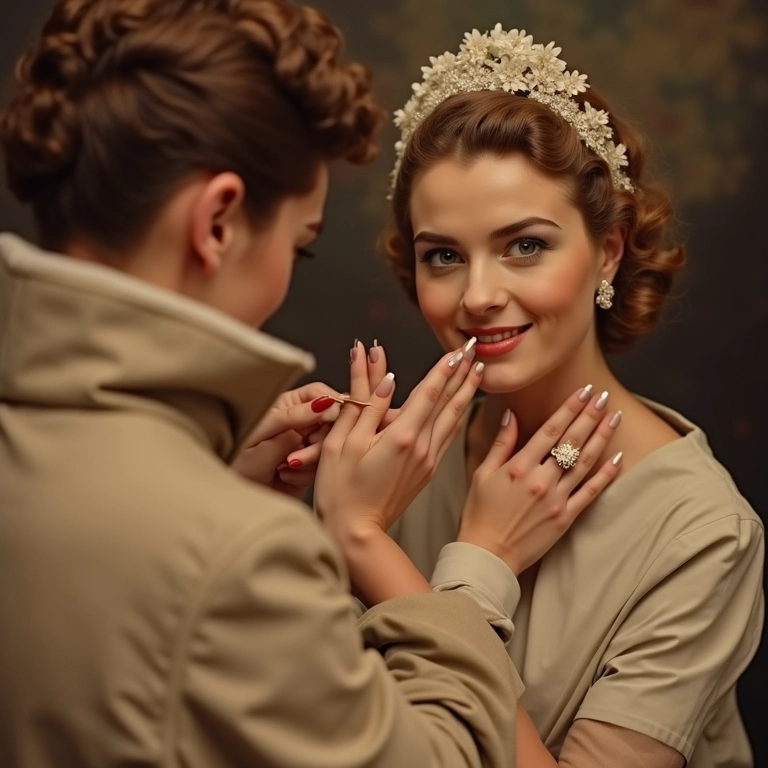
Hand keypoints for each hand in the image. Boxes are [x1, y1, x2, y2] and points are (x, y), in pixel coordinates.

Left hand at [232, 382, 340, 497]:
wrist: (235, 497)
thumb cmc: (237, 463)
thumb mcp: (263, 435)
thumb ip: (295, 417)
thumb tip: (325, 404)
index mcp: (286, 406)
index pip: (319, 393)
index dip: (329, 403)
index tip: (329, 418)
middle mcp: (299, 423)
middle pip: (330, 422)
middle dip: (318, 441)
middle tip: (295, 456)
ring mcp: (305, 445)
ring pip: (328, 445)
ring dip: (309, 459)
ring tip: (285, 466)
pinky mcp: (309, 466)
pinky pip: (322, 466)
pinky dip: (305, 473)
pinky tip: (284, 476)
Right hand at [314, 339, 481, 543]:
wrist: (355, 532)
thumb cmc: (341, 490)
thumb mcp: (342, 441)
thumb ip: (364, 402)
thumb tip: (375, 367)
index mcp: (401, 437)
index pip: (429, 393)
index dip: (444, 367)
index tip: (458, 347)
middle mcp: (421, 448)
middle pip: (448, 403)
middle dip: (463, 373)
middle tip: (476, 349)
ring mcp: (427, 461)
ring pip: (454, 419)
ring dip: (467, 392)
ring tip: (478, 370)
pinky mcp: (427, 471)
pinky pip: (448, 436)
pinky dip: (459, 416)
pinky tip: (463, 407)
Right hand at [458, 387, 622, 574]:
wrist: (488, 554)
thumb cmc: (480, 514)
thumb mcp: (482, 474)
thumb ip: (501, 444)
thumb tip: (512, 415)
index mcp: (519, 466)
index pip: (550, 429)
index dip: (569, 407)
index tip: (584, 391)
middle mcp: (541, 480)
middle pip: (572, 441)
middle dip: (590, 415)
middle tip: (604, 396)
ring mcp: (557, 499)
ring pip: (585, 462)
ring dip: (602, 437)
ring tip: (614, 417)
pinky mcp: (566, 517)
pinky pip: (591, 492)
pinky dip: (606, 474)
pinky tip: (618, 457)